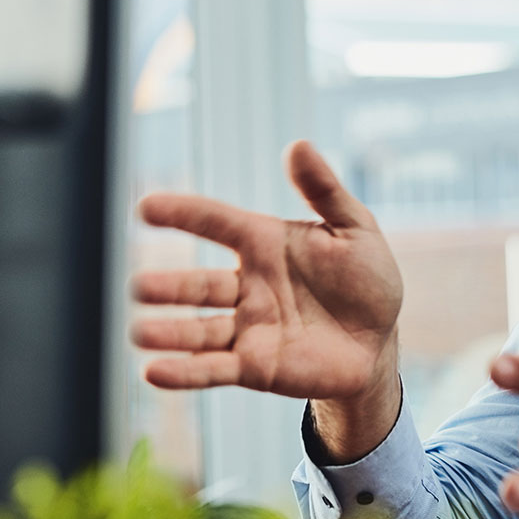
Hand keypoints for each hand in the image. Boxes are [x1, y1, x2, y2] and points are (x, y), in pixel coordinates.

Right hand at [131, 141, 401, 403]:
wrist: (380, 342)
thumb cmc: (368, 280)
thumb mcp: (355, 228)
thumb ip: (324, 191)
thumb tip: (299, 145)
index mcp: (266, 245)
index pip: (217, 224)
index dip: (184, 214)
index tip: (147, 208)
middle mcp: (248, 286)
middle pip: (199, 285)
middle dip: (168, 287)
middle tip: (138, 287)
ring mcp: (249, 328)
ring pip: (200, 329)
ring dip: (168, 332)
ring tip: (138, 333)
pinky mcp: (256, 367)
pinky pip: (215, 368)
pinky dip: (185, 372)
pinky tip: (153, 373)